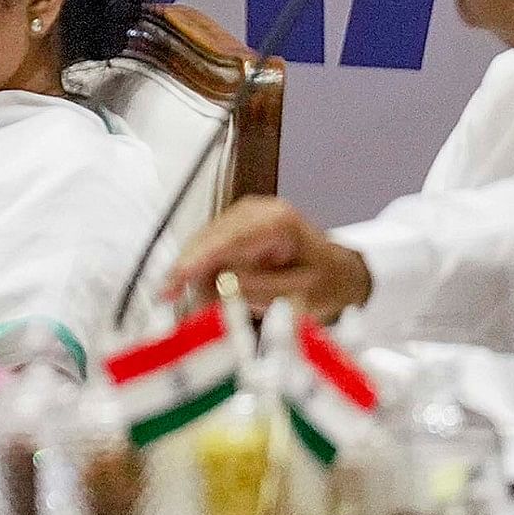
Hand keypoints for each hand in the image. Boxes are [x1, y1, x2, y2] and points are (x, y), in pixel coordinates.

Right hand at [167, 196, 371, 319]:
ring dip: (199, 276)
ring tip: (214, 304)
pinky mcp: (232, 227)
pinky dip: (205, 273)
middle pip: (208, 238)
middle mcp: (256, 210)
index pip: (228, 239)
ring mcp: (242, 215)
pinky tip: (216, 291)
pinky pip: (208, 249)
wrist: (338, 271)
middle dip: (192, 272)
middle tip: (180, 301)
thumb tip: (220, 284)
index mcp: (278, 221)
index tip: (175, 279)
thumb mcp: (300, 293)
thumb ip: (260, 288)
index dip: (198, 259)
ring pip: (202, 244)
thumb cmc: (325, 282)